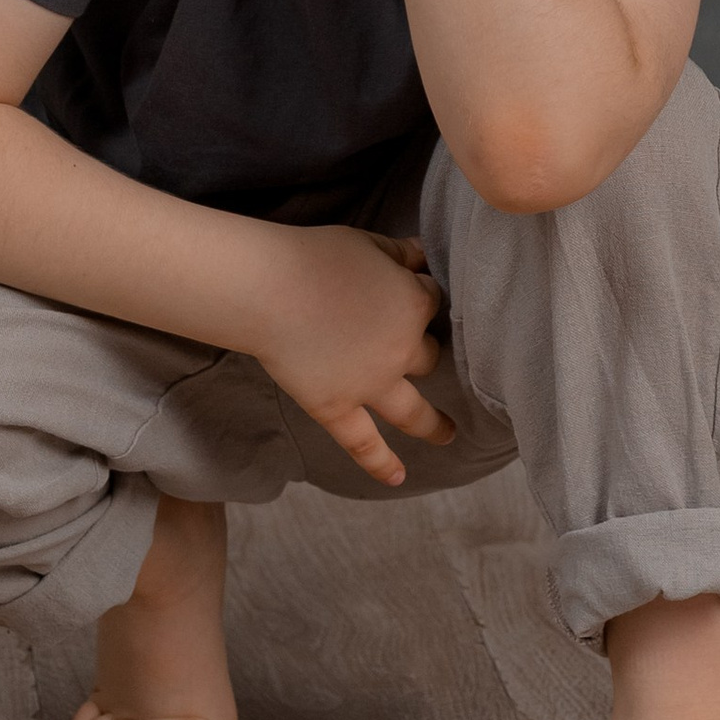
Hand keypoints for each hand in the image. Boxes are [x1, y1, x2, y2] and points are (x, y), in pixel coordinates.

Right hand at [245, 226, 456, 487]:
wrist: (271, 288)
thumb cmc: (316, 256)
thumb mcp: (367, 242)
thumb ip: (399, 252)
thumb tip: (421, 255)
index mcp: (412, 305)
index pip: (429, 300)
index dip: (418, 293)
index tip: (405, 288)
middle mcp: (401, 350)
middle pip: (427, 355)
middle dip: (423, 350)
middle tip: (413, 349)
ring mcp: (370, 385)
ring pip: (413, 411)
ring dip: (434, 424)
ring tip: (448, 433)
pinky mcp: (337, 408)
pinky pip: (363, 443)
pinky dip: (381, 463)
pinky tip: (398, 477)